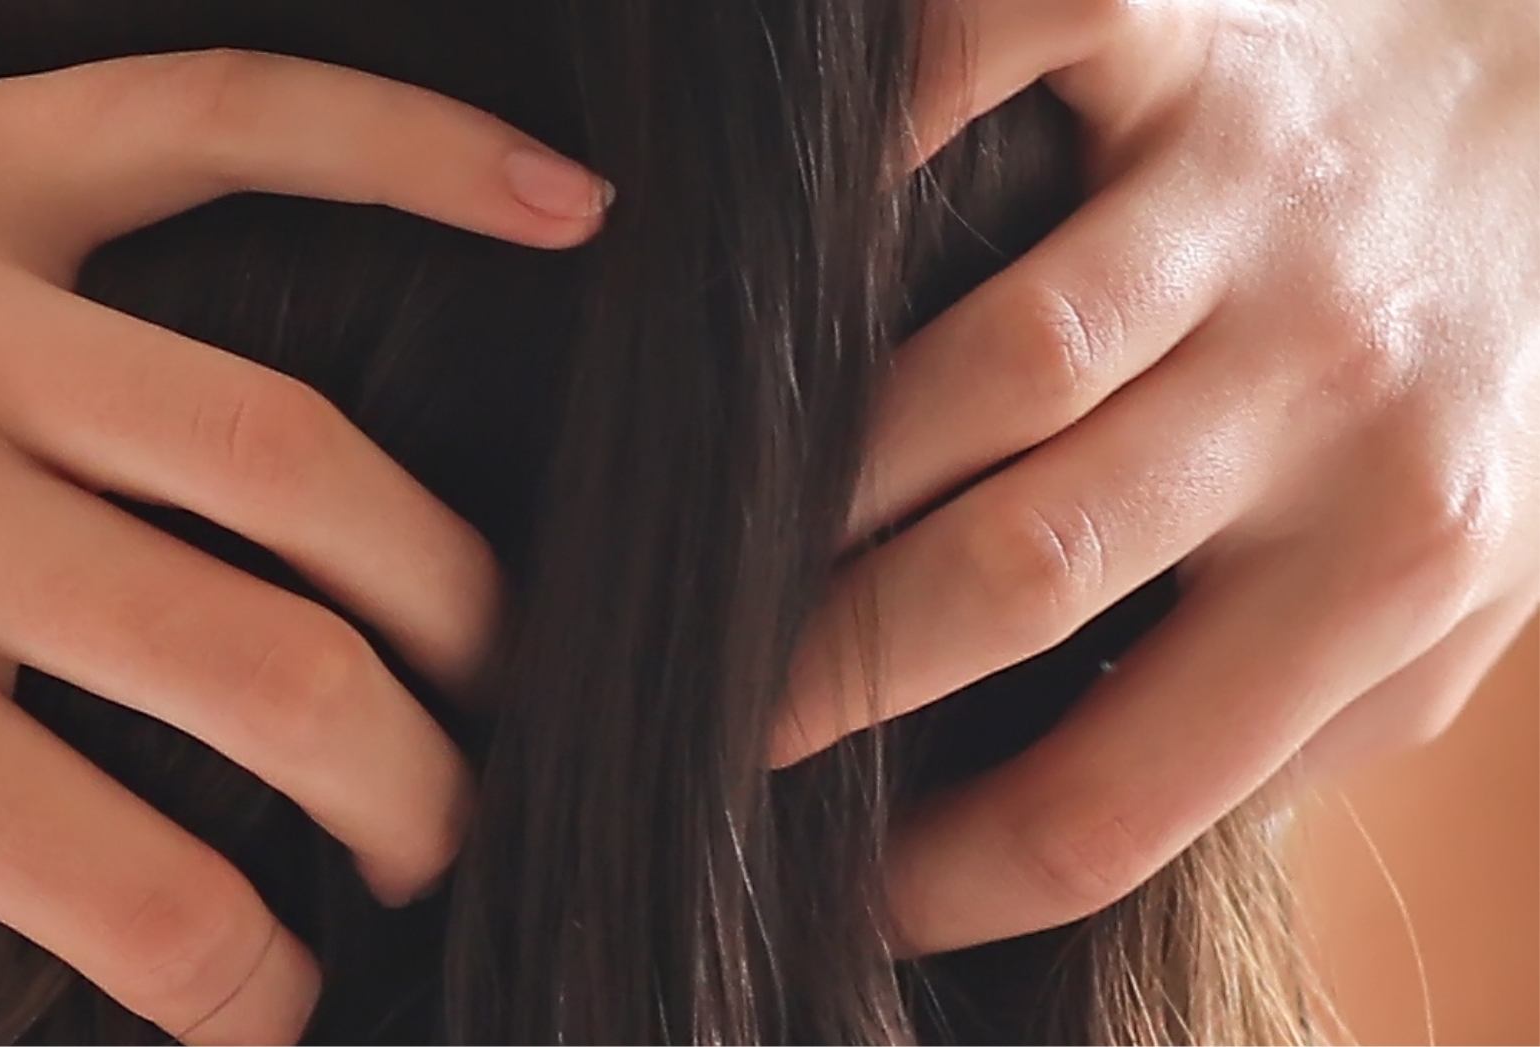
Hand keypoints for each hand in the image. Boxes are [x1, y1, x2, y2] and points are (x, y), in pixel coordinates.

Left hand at [0, 17, 610, 1040]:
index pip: (136, 896)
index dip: (255, 989)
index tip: (286, 1000)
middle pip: (278, 674)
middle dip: (413, 793)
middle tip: (435, 830)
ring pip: (294, 451)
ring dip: (445, 574)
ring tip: (487, 648)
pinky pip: (222, 128)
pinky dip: (411, 151)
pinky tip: (559, 207)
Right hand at [771, 0, 1539, 953]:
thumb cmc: (1453, 385)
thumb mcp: (1431, 598)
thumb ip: (1281, 716)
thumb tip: (1043, 839)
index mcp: (1394, 563)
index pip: (1121, 792)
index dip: (940, 881)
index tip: (831, 899)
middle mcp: (1327, 382)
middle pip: (1017, 567)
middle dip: (823, 674)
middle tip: (711, 724)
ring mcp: (1244, 199)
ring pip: (988, 364)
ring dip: (812, 473)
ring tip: (708, 546)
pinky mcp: (1177, 37)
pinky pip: (1003, 54)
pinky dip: (881, 128)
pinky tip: (781, 230)